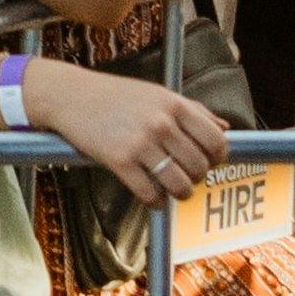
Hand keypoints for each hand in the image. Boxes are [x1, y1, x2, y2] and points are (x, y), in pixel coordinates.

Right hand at [31, 61, 230, 208]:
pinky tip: (151, 196)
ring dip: (179, 193)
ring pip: (179, 184)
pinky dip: (155, 202)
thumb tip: (225, 128)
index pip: (216, 140)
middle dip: (196, 178)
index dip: (218, 157)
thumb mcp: (157, 93)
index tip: (208, 161)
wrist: (69, 95)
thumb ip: (193, 109)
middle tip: (185, 175)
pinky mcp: (119, 161)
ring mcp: (140, 143)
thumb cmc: (115, 95)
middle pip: (199, 166)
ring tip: (172, 189)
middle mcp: (161, 123)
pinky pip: (150, 194)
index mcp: (174, 104)